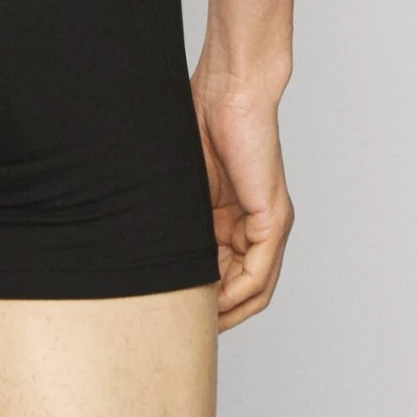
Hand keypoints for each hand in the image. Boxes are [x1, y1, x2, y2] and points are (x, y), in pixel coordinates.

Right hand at [191, 74, 293, 329]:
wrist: (230, 87)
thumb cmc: (204, 115)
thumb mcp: (184, 176)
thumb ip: (178, 208)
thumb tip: (144, 237)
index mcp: (233, 213)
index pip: (225, 269)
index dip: (206, 295)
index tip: (178, 311)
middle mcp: (256, 223)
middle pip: (241, 286)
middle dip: (216, 311)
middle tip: (185, 329)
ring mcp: (268, 222)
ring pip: (254, 288)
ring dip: (228, 310)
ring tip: (199, 324)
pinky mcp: (273, 217)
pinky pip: (260, 272)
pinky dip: (239, 293)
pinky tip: (217, 302)